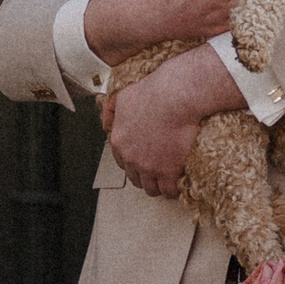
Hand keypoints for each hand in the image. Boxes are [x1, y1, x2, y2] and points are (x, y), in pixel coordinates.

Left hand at [106, 44, 243, 196]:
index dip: (133, 163)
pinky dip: (174, 189)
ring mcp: (149, 166)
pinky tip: (179, 182)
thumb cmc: (153, 93)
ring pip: (151, 188)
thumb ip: (111, 110)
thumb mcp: (123, 96)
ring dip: (159, 185)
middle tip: (155, 173)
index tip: (141, 162)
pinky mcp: (168, 171)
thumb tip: (105, 123)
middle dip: (145, 176)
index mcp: (119, 141)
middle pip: (135, 178)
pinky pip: (170, 190)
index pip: (121, 162)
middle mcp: (131, 157)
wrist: (175, 97)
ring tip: (167, 181)